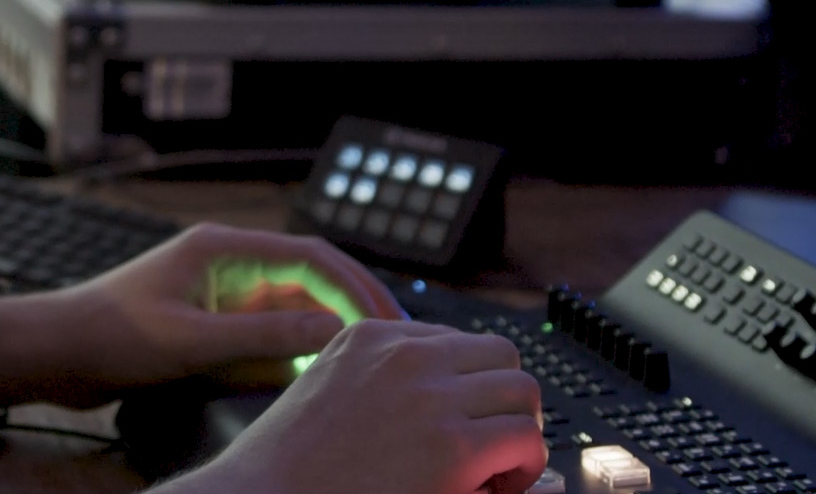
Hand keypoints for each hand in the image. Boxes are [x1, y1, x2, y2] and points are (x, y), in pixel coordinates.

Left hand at [0, 222, 403, 406]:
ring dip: (328, 331)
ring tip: (366, 362)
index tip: (386, 319)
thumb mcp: (192, 341)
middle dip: (352, 306)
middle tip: (394, 341)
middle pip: (310, 280)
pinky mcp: (214, 324)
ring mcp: (223, 295)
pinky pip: (270, 335)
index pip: (310, 256)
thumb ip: (264, 337)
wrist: (57, 353)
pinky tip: (318, 375)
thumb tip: (333, 332)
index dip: (355, 284)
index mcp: (224, 249)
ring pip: (295, 309)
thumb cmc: (110, 335)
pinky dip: (296, 353)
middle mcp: (229, 266)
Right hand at [177, 319, 546, 493]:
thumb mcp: (331, 392)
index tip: (460, 423)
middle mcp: (406, 356)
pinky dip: (522, 467)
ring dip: (516, 432)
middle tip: (486, 448)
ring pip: (523, 394)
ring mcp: (431, 398)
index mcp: (372, 338)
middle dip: (502, 402)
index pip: (458, 343)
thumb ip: (383, 384)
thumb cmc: (289, 469)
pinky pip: (525, 439)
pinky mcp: (453, 448)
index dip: (468, 389)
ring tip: (489, 473)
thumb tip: (446, 401)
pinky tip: (489, 490)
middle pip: (501, 357)